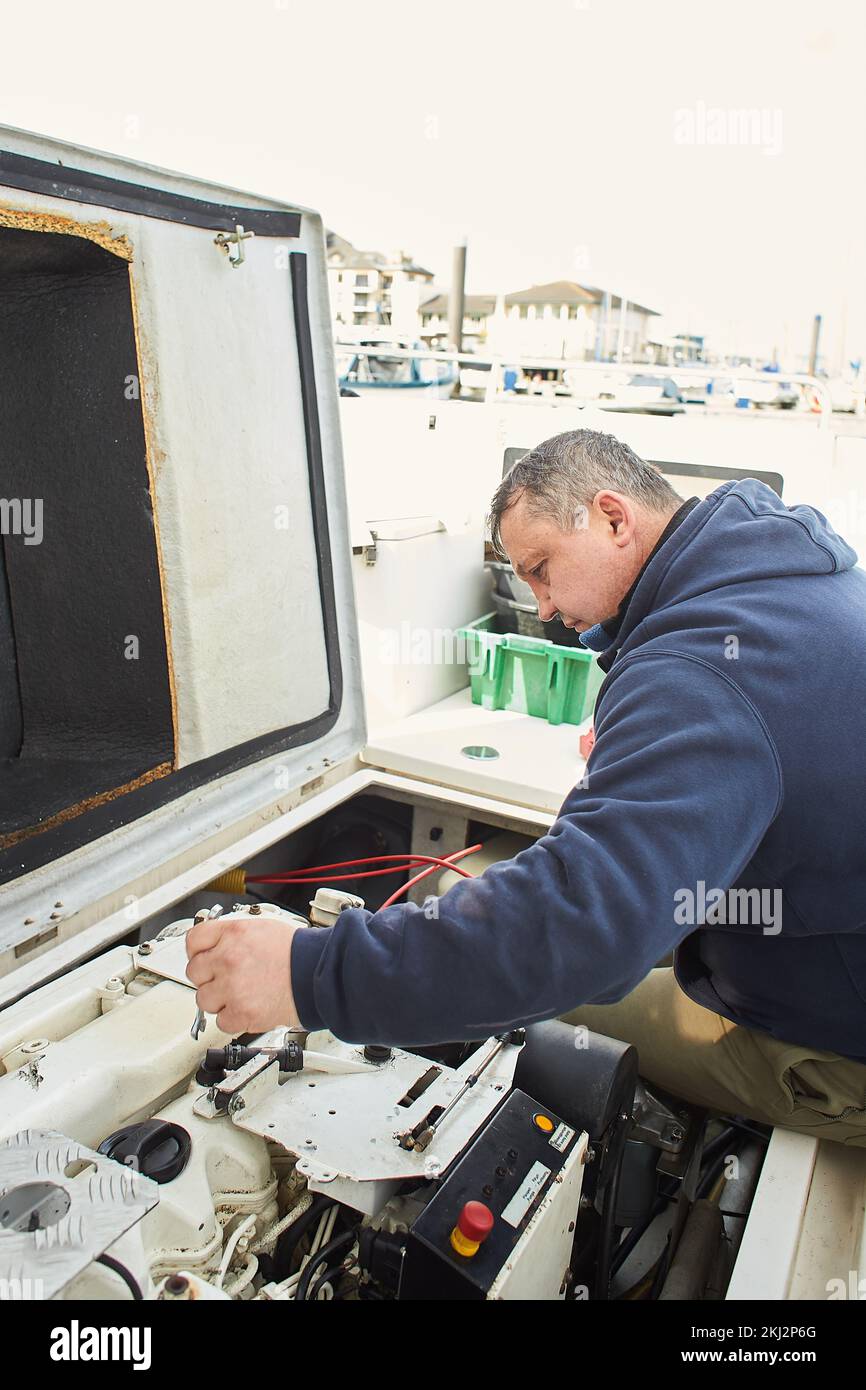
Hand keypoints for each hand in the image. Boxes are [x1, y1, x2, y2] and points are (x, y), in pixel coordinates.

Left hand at [185, 912, 302, 1034]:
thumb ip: (233, 936)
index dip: (197, 950)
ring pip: (204, 999)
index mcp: (233, 934)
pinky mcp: (241, 1013)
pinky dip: (233, 1018)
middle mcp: (228, 959)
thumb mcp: (262, 929)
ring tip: (241, 994)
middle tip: (227, 978)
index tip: (204, 957)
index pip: (193, 940)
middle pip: (194, 971)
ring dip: (219, 999)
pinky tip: (248, 1007)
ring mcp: (232, 987)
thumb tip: (214, 945)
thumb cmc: (297, 953)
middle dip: (209, 976)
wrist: (317, 976)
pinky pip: (221, 1021)